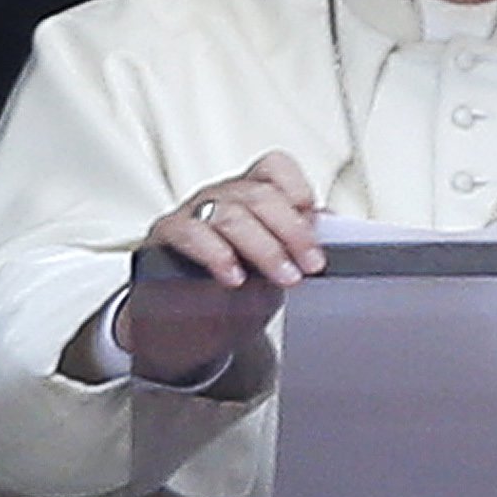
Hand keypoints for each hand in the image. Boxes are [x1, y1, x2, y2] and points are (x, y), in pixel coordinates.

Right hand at [112, 151, 323, 384]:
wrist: (187, 328)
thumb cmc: (232, 292)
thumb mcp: (274, 267)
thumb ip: (298, 244)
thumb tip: (331, 227)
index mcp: (250, 196)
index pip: (275, 168)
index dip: (297, 188)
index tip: (316, 219)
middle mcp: (221, 197)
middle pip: (260, 195)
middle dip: (293, 231)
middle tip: (311, 263)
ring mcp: (192, 213)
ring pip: (230, 215)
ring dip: (264, 248)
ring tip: (284, 277)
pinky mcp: (165, 236)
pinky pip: (190, 233)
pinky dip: (216, 254)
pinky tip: (234, 276)